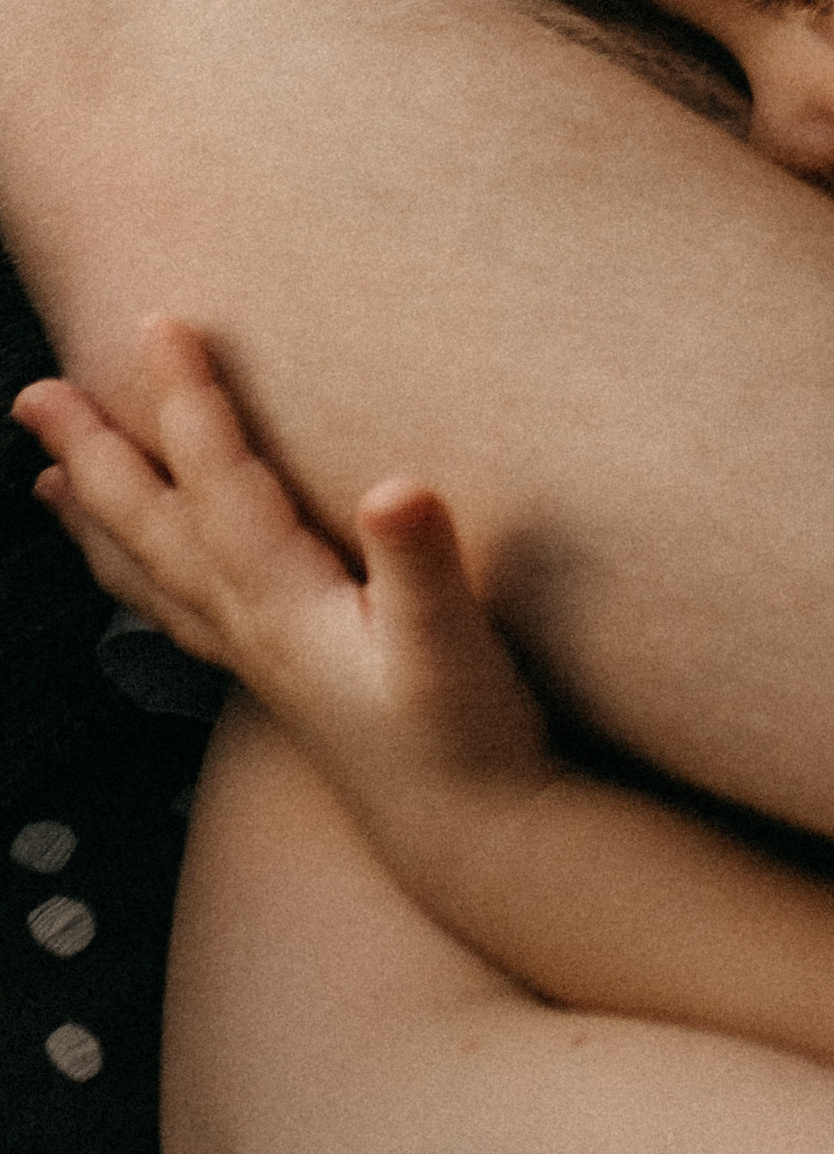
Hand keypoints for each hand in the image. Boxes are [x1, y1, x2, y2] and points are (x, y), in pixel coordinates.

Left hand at [15, 318, 549, 835]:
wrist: (470, 831)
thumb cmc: (466, 738)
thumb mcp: (454, 644)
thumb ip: (424, 564)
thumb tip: (395, 487)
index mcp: (283, 602)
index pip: (220, 478)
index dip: (189, 398)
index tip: (157, 323)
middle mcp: (251, 626)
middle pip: (153, 525)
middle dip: (93, 455)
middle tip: (33, 395)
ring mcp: (256, 656)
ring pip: (152, 573)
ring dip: (95, 518)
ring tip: (43, 479)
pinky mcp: (278, 677)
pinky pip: (181, 614)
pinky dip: (140, 580)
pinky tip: (140, 572)